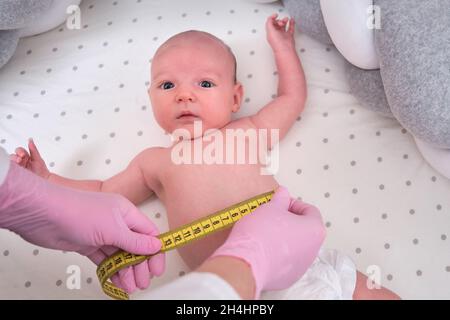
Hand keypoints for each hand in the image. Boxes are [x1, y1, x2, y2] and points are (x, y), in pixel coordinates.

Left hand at [0, 162, 164, 292]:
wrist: (43, 214)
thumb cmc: (77, 211)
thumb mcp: (113, 228)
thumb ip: (135, 241)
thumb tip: (155, 245)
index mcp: (126, 213)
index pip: (148, 233)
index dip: (155, 251)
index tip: (157, 268)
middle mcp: (116, 222)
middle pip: (135, 246)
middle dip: (140, 265)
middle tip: (142, 282)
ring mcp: (101, 233)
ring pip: (119, 255)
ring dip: (125, 271)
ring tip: (129, 286)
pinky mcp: (88, 244)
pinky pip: (104, 260)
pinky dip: (110, 271)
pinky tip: (115, 281)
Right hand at [10, 138, 49, 178]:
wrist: (44, 181)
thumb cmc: (42, 170)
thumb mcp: (38, 159)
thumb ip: (33, 149)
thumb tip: (30, 140)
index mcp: (25, 157)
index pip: (19, 151)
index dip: (20, 151)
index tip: (23, 154)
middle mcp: (21, 162)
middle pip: (13, 156)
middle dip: (15, 157)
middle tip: (20, 160)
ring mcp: (18, 168)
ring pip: (11, 163)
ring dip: (13, 162)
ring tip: (18, 164)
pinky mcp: (16, 174)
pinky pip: (11, 171)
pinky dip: (11, 169)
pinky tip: (14, 169)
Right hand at [210, 186, 325, 298]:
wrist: (246, 264)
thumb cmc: (261, 235)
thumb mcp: (271, 208)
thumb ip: (281, 199)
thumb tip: (283, 193)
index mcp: (314, 230)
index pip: (310, 211)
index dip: (294, 203)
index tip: (281, 203)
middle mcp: (313, 250)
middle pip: (304, 230)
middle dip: (289, 221)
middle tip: (273, 216)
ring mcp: (301, 266)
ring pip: (295, 246)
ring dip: (284, 238)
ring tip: (265, 232)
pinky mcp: (288, 278)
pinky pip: (286, 261)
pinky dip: (277, 254)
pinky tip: (262, 248)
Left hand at [266, 13, 295, 51]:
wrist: (285, 49)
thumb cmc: (277, 43)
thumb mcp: (270, 31)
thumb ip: (269, 23)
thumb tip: (271, 18)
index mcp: (270, 33)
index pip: (270, 23)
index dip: (272, 18)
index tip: (276, 15)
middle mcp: (276, 34)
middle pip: (276, 24)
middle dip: (279, 20)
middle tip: (281, 22)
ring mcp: (283, 35)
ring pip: (283, 25)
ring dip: (284, 20)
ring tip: (286, 19)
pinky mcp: (289, 36)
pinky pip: (290, 28)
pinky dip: (291, 23)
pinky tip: (292, 20)